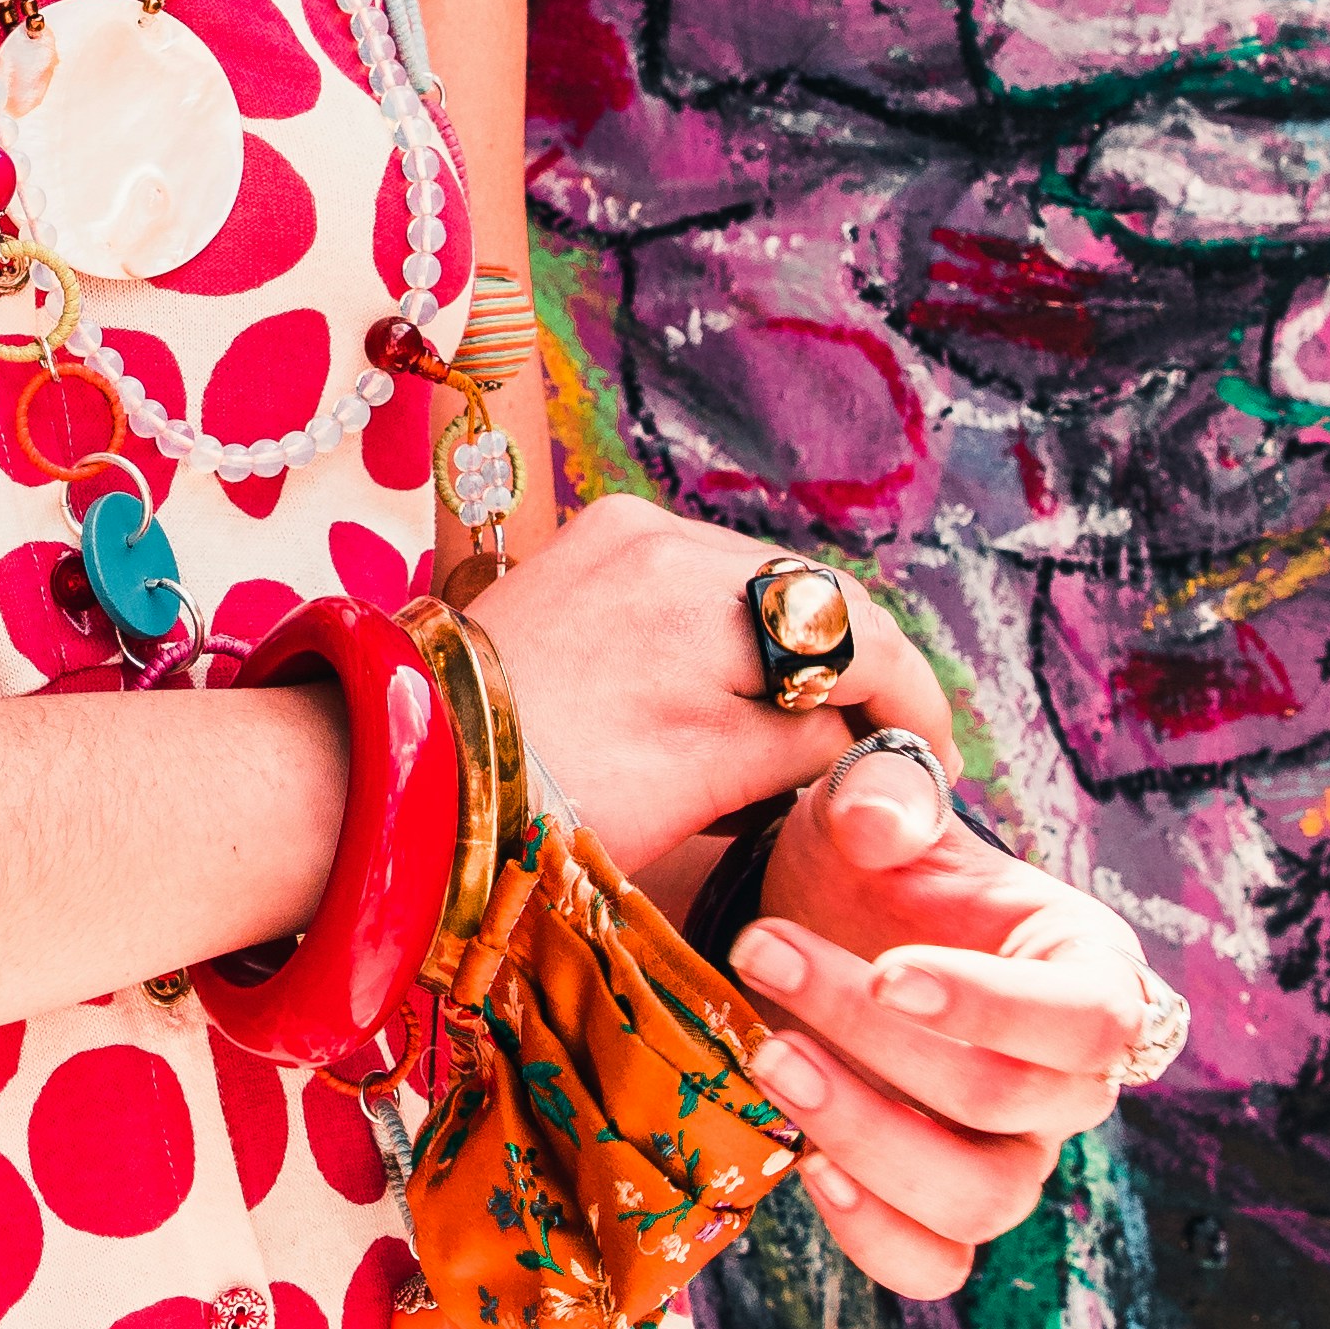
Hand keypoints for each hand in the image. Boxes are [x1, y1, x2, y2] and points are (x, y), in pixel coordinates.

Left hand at [466, 490, 937, 886]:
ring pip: (746, 597)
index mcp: (708, 588)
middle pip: (807, 602)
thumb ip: (808, 745)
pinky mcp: (577, 556)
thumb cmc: (551, 794)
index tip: (937, 764)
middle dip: (852, 677)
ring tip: (804, 740)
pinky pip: (684, 594)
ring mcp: (615, 536)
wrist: (392, 771)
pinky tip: (725, 703)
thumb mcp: (707, 782)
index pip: (859, 631)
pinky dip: (720, 645)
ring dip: (787, 660)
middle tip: (879, 755)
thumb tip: (864, 737)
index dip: (912, 703)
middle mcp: (665, 534)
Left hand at [726, 742, 1175, 1300]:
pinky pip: (937, 1264)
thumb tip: (882, 823)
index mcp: (1086, 965)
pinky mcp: (945, 1211)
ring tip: (769, 1057)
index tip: (888, 972)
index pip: (1089, 1016)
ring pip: (982, 1197)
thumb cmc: (867, 868)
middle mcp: (1069, 1075)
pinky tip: (803, 1165)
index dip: (995, 1008)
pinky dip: (874, 1234)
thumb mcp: (871, 805)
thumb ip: (883, 791)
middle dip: (880, 1042)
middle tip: (765, 956)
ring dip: (867, 1137)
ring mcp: (1012, 1151)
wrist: (811, 927)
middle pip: (1014, 1100)